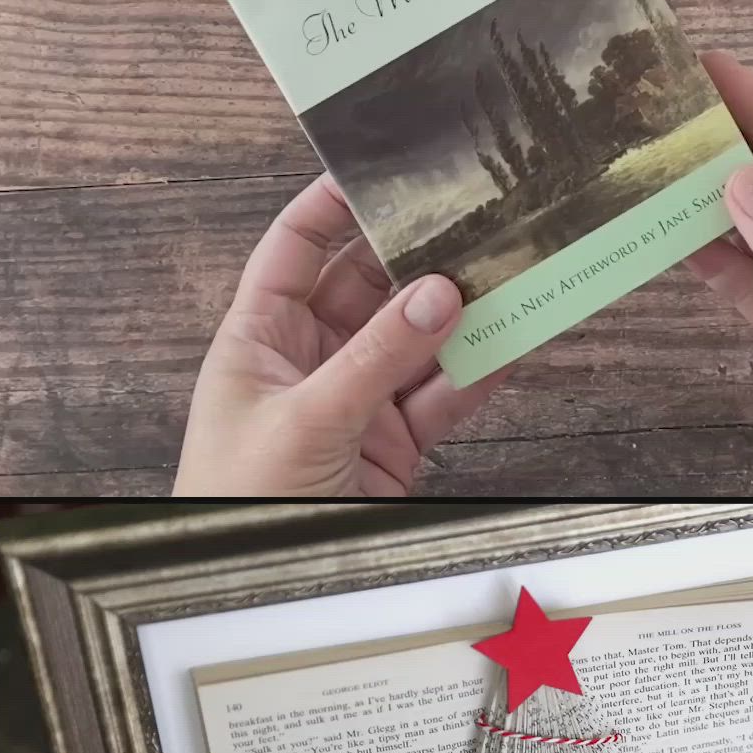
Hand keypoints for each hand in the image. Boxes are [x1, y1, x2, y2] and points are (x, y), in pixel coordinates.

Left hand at [173, 174, 501, 495]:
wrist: (256, 587)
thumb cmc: (238, 501)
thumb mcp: (304, 418)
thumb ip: (376, 356)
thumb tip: (437, 293)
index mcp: (262, 334)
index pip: (297, 246)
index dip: (335, 203)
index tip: (385, 165)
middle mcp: (312, 357)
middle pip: (371, 284)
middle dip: (418, 252)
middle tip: (471, 211)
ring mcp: (358, 398)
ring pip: (417, 337)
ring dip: (460, 309)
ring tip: (510, 265)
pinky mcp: (395, 442)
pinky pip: (443, 393)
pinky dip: (479, 370)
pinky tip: (514, 338)